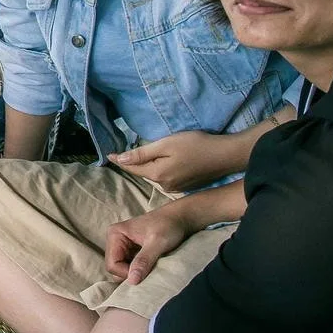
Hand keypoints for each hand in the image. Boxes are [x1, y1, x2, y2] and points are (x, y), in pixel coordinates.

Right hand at [105, 204, 193, 284]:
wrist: (180, 218)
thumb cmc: (168, 225)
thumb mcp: (157, 243)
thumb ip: (144, 260)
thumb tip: (132, 280)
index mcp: (115, 234)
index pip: (112, 264)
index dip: (126, 274)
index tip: (145, 275)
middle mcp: (116, 240)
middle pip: (115, 268)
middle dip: (131, 274)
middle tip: (149, 273)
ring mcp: (123, 246)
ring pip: (122, 269)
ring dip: (136, 273)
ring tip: (151, 269)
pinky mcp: (132, 251)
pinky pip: (130, 267)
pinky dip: (140, 271)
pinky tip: (151, 267)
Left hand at [109, 130, 234, 193]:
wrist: (224, 156)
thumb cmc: (195, 145)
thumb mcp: (166, 144)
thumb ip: (143, 153)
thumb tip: (121, 158)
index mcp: (157, 174)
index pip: (132, 167)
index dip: (120, 160)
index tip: (108, 154)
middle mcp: (164, 185)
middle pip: (142, 172)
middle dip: (132, 164)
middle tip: (119, 153)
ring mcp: (175, 187)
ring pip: (154, 175)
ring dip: (145, 166)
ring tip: (136, 157)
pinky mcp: (184, 185)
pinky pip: (165, 177)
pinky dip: (158, 169)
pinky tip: (159, 162)